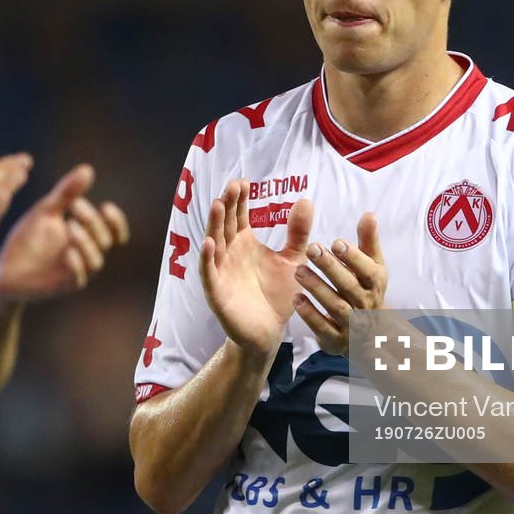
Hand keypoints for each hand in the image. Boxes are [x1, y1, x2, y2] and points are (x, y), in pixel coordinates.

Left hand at [0, 163, 131, 301]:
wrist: (4, 270)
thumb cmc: (28, 241)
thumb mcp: (46, 211)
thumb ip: (67, 193)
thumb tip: (88, 169)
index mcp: (86, 238)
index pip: (114, 232)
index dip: (116, 221)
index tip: (105, 205)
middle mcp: (86, 256)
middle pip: (105, 241)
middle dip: (93, 222)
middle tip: (75, 205)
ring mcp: (76, 273)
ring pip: (96, 261)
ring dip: (87, 243)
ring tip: (71, 226)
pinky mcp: (62, 287)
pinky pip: (77, 278)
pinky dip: (75, 263)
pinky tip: (66, 250)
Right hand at [201, 179, 314, 358]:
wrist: (268, 332)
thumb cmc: (278, 295)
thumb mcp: (293, 260)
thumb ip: (298, 233)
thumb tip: (306, 200)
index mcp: (245, 243)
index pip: (240, 216)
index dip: (240, 199)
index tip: (244, 182)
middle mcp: (230, 253)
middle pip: (226, 224)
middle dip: (228, 205)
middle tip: (232, 186)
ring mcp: (221, 271)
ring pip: (215, 243)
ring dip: (215, 224)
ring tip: (218, 205)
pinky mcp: (217, 291)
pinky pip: (209, 272)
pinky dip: (207, 258)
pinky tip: (209, 243)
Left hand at [295, 212, 384, 355]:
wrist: (370, 335)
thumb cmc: (366, 289)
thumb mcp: (372, 266)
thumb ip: (368, 241)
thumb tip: (369, 214)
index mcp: (375, 283)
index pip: (367, 270)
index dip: (353, 257)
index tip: (336, 242)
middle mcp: (366, 304)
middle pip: (349, 285)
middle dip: (331, 267)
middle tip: (311, 248)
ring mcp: (352, 324)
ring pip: (336, 306)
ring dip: (318, 288)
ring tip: (299, 270)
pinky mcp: (336, 340)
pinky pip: (323, 328)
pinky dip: (310, 315)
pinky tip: (296, 299)